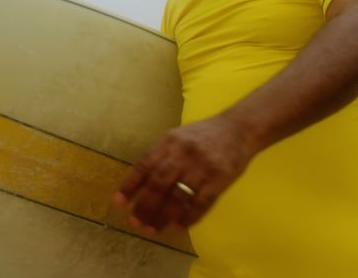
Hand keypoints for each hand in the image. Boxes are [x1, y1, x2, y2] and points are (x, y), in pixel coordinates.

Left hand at [113, 113, 255, 233]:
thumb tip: (138, 186)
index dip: (130, 185)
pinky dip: (188, 217)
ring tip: (153, 229)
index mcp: (169, 142)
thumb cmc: (203, 136)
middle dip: (145, 206)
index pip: (145, 165)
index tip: (119, 204)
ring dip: (163, 216)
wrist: (239, 129)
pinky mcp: (220, 178)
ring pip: (178, 196)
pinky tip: (179, 227)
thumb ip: (160, 157)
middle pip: (159, 183)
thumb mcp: (177, 138)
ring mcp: (202, 166)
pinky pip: (201, 203)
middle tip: (136, 223)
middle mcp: (183, 153)